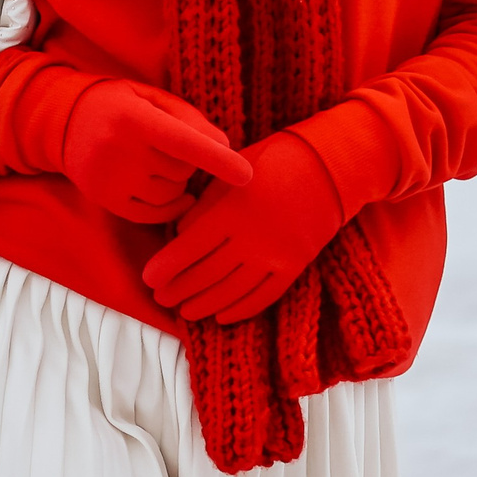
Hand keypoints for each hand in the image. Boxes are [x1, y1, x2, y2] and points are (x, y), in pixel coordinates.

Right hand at [61, 79, 252, 223]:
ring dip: (178, 181)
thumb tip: (224, 146)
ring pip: (171, 193)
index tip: (246, 175)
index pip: (183, 143)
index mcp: (133, 118)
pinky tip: (174, 192)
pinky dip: (172, 205)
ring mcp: (110, 179)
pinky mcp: (106, 200)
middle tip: (173, 146)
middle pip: (182, 170)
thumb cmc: (121, 105)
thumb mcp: (152, 97)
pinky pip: (155, 213)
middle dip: (190, 161)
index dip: (217, 158)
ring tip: (159, 161)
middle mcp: (119, 150)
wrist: (65, 122)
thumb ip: (189, 118)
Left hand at [141, 130, 346, 324]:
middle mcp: (253, 238)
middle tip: (160, 298)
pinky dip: (241, 309)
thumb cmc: (272, 161)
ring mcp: (276, 256)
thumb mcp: (231, 174)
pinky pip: (264, 296)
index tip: (148, 279)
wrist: (327, 167)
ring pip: (233, 291)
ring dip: (205, 304)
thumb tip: (178, 236)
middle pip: (208, 274)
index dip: (166, 267)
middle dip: (180, 290)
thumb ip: (205, 206)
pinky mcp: (294, 267)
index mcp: (233, 210)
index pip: (190, 248)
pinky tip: (222, 315)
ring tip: (185, 311)